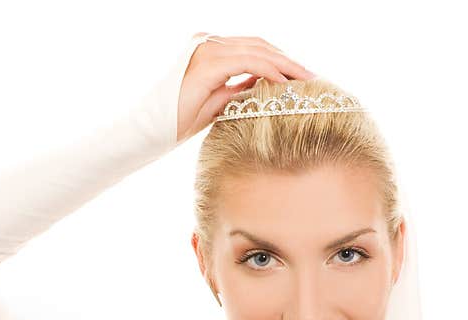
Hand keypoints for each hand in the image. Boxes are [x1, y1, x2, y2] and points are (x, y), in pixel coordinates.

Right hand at [176, 33, 316, 142]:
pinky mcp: (207, 65)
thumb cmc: (183, 119)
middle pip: (260, 45)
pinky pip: (247, 62)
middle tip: (313, 77)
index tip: (303, 77)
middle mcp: (209, 43)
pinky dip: (269, 71)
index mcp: (212, 49)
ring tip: (306, 80)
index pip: (255, 48)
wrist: (154, 129)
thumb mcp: (221, 100)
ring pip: (257, 51)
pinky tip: (285, 83)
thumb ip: (242, 87)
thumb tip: (267, 84)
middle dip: (289, 61)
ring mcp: (207, 50)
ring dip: (286, 65)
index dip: (281, 60)